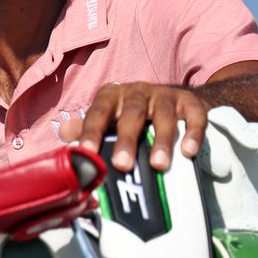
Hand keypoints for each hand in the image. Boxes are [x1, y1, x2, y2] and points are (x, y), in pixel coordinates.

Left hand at [58, 82, 210, 172]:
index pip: (98, 112)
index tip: (86, 154)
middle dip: (127, 139)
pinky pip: (194, 116)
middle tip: (122, 165)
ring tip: (159, 166)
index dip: (91, 132)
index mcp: (113, 96)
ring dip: (162, 140)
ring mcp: (166, 95)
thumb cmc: (130, 117)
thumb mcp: (107, 119)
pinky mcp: (190, 103)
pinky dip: (193, 133)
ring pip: (163, 115)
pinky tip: (189, 153)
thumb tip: (63, 135)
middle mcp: (138, 92)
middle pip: (132, 113)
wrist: (172, 102)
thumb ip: (86, 128)